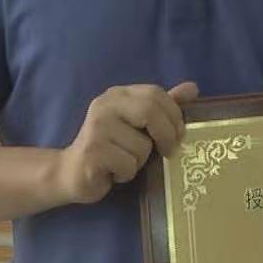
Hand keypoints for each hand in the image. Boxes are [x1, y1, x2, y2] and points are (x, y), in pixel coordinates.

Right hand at [53, 81, 199, 204]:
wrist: (70, 172)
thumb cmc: (110, 148)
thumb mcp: (137, 124)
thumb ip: (162, 106)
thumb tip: (192, 88)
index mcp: (118, 94)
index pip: (155, 93)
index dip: (174, 114)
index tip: (179, 133)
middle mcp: (104, 106)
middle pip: (150, 112)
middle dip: (167, 135)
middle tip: (169, 151)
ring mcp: (96, 128)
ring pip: (142, 145)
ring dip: (141, 161)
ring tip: (126, 161)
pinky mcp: (92, 152)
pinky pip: (129, 164)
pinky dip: (127, 174)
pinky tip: (114, 172)